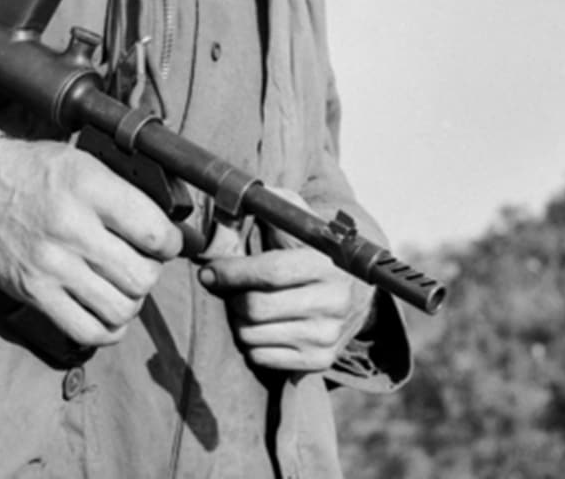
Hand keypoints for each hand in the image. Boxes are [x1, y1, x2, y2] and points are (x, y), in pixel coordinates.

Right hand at [0, 137, 183, 346]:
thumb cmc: (33, 170)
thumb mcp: (81, 162)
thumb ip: (121, 190)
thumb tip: (165, 225)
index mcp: (88, 187)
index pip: (153, 231)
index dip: (170, 242)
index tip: (166, 242)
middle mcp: (71, 227)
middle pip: (142, 276)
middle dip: (151, 273)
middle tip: (141, 262)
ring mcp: (52, 265)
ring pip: (120, 308)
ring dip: (131, 302)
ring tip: (122, 285)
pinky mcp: (34, 293)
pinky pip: (87, 331)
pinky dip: (108, 329)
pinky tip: (106, 311)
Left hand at [198, 194, 373, 373]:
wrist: (354, 293)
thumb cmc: (309, 251)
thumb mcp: (297, 222)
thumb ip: (269, 206)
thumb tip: (232, 203)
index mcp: (326, 262)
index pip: (270, 271)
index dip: (232, 272)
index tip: (210, 271)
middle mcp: (334, 301)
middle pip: (256, 308)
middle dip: (229, 297)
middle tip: (222, 289)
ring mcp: (328, 335)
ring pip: (254, 336)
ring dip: (237, 321)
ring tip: (242, 305)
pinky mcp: (320, 361)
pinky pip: (263, 358)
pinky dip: (251, 343)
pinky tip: (258, 326)